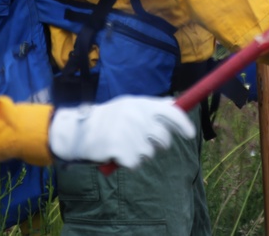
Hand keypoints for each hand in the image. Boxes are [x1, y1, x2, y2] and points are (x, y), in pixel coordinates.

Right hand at [48, 95, 194, 168]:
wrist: (78, 130)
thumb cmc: (108, 118)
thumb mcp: (129, 105)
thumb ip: (151, 106)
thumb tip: (175, 102)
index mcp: (140, 104)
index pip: (172, 112)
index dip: (183, 124)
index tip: (190, 134)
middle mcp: (137, 117)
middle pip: (164, 139)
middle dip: (158, 145)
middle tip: (143, 142)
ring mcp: (129, 134)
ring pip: (150, 153)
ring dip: (140, 154)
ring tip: (124, 144)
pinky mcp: (122, 151)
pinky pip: (136, 164)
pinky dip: (128, 162)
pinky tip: (116, 153)